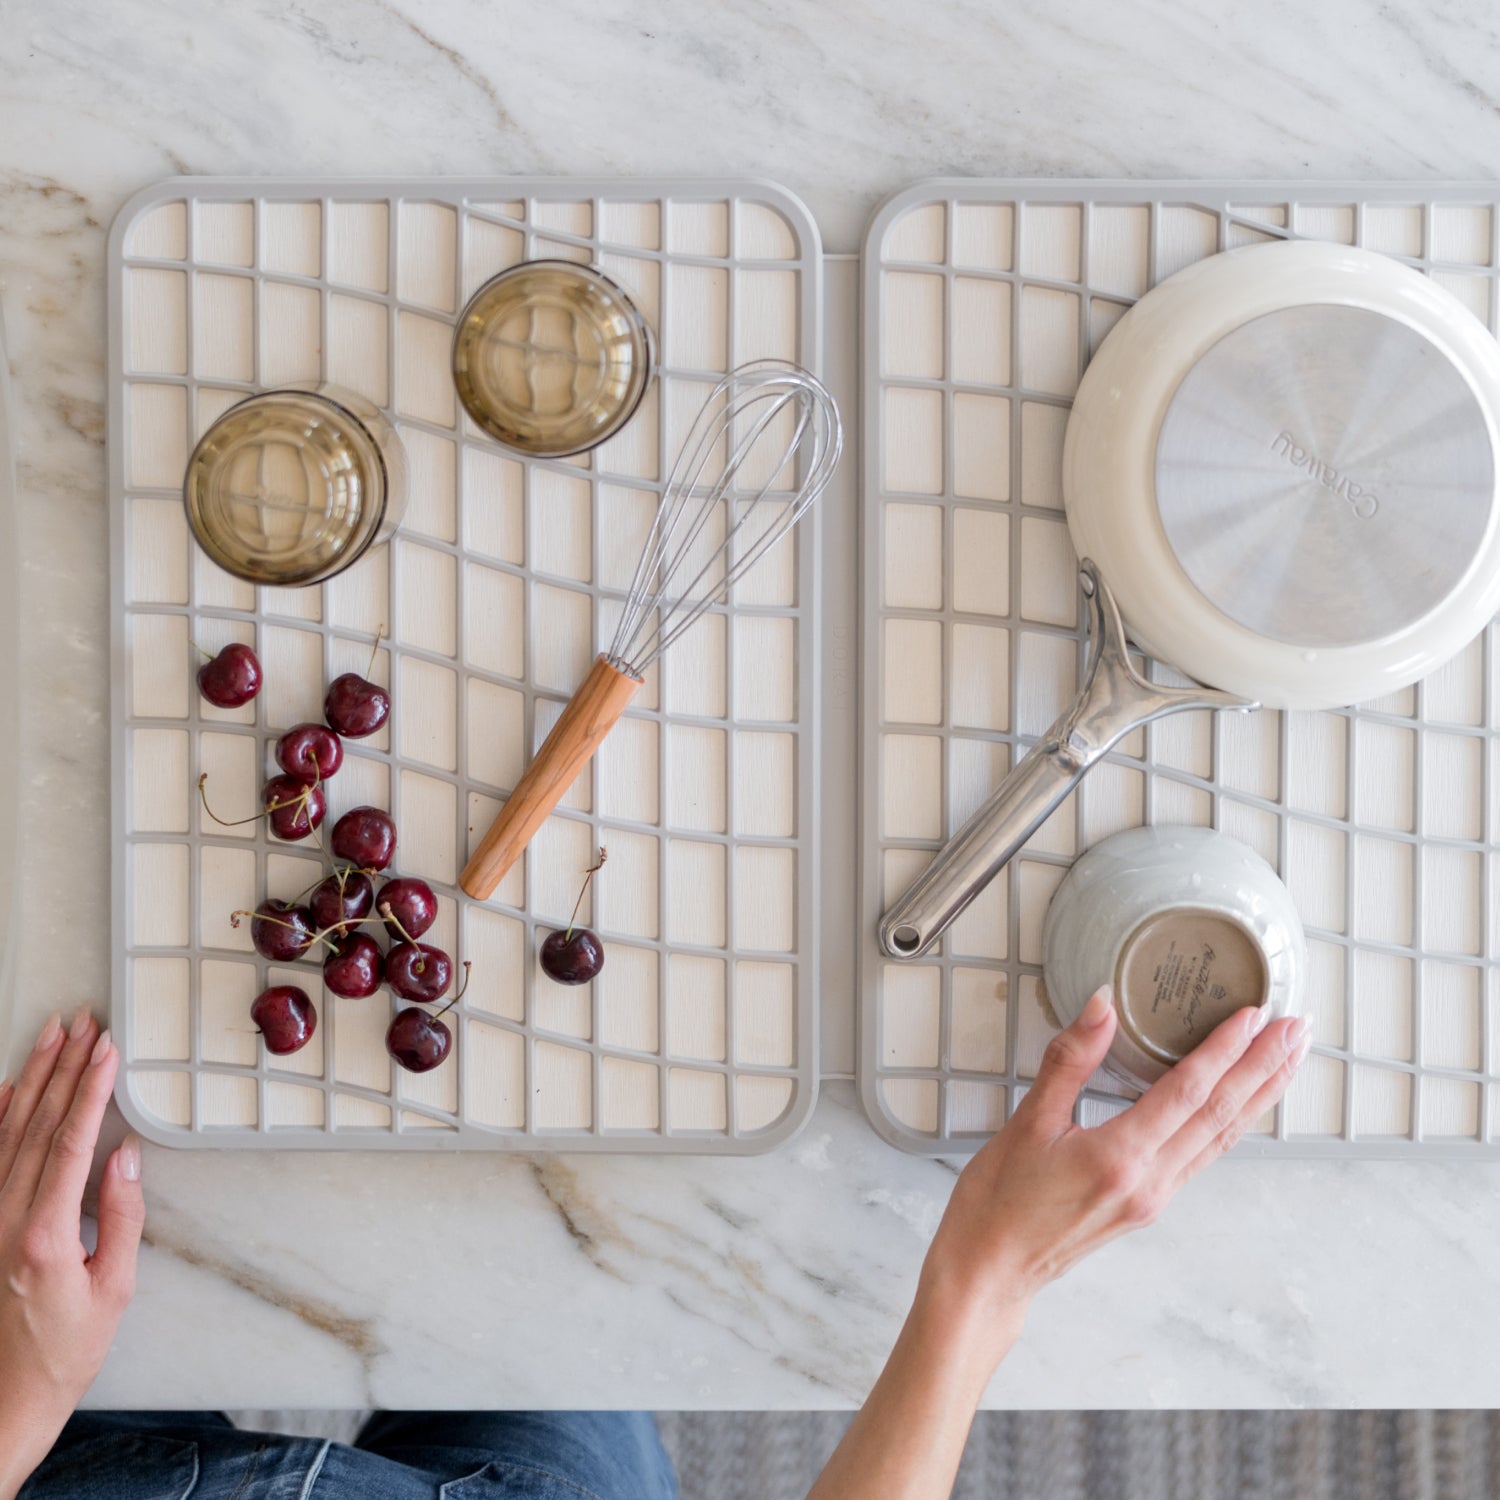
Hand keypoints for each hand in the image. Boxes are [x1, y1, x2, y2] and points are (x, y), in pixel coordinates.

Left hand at [0, 1009, 143, 1496]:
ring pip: (9, 1132)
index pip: (72, 1141)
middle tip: (82, 1023)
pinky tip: (11, 1088)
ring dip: (32, 1079)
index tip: (107, 1050)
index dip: (91, 1090)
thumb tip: (125, 1159)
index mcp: (46, 1234)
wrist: (7, 1398)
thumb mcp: (114, 1288)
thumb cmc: (66, 1350)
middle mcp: (7, 1221)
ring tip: (50, 1037)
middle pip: (38, 1125)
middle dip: (63, 1068)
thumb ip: (121, 1218)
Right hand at [921, 987, 1309, 1350]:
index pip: (1187, 1093)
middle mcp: (1149, 1182)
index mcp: (1119, 1158)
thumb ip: (1069, 1061)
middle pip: (1220, 1116)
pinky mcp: (1147, 1204)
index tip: (1254, 1014)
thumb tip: (1101, 1005)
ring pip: (1220, 1138)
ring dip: (1257, 1095)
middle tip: (1298, 1028)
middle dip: (1264, 1068)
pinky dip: (1229, 1121)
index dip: (1224, 1050)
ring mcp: (1154, 1197)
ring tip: (1287, 1059)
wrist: (990, 1270)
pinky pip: (1202, 1155)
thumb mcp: (1026, 1123)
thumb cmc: (998, 1201)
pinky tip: (1238, 1103)